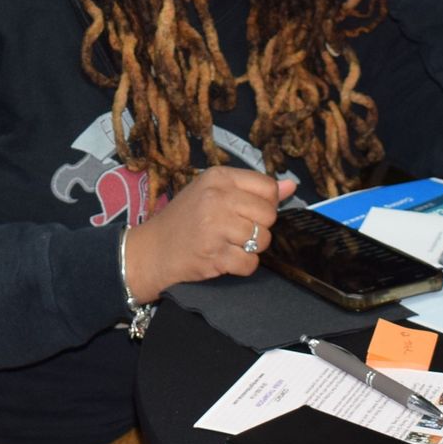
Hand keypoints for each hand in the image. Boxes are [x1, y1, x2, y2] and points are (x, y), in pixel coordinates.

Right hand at [122, 169, 296, 303]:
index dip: (264, 204)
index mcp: (218, 177)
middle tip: (235, 232)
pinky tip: (224, 258)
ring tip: (227, 244)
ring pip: (262, 240)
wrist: (151, 250)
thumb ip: (252, 189)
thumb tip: (290, 186)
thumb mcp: (213, 193)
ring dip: (250, 248)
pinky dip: (241, 266)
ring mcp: (215, 226)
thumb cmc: (184, 220)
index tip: (246, 212)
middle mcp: (217, 197)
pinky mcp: (214, 254)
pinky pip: (250, 263)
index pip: (268, 187)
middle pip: (269, 215)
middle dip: (258, 228)